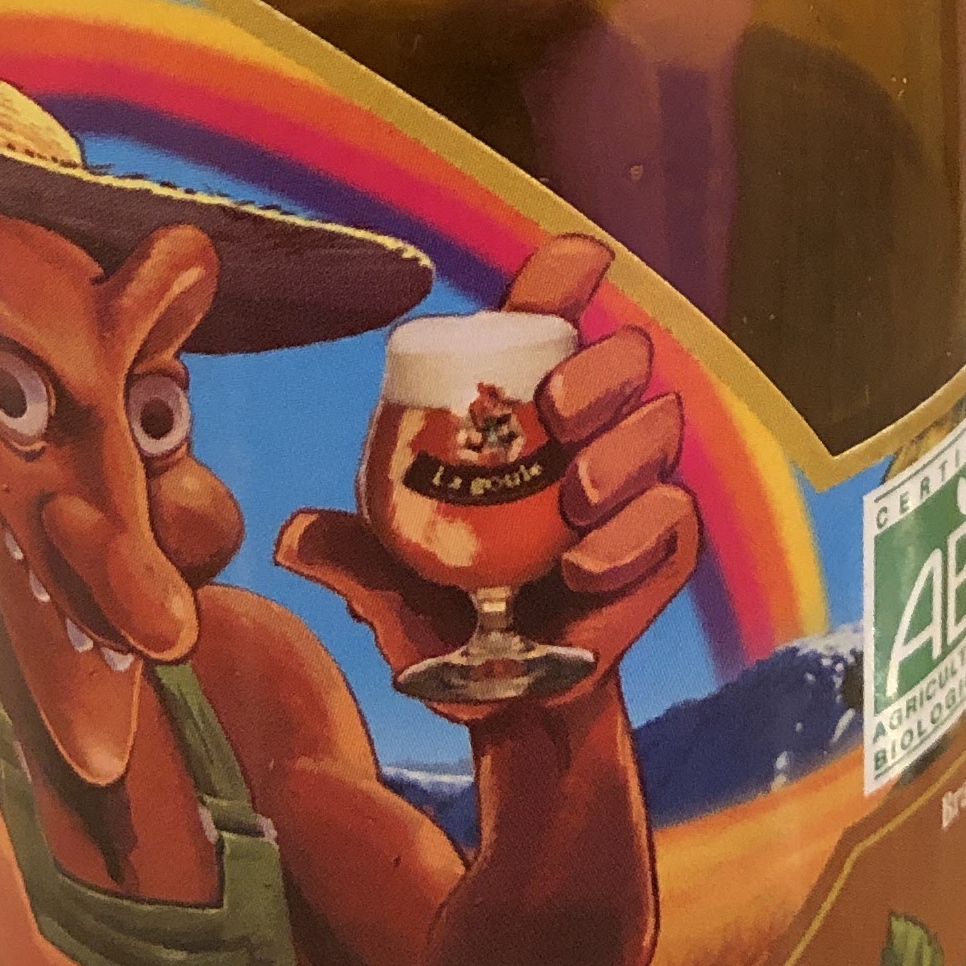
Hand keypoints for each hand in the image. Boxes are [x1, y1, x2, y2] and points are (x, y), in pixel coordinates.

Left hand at [279, 237, 700, 697]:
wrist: (507, 702)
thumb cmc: (444, 614)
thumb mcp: (387, 585)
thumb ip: (352, 557)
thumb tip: (292, 535)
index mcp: (519, 404)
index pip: (550, 318)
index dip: (567, 278)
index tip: (580, 262)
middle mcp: (588, 428)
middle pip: (626, 356)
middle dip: (601, 370)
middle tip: (557, 408)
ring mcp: (633, 485)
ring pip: (659, 429)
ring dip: (621, 453)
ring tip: (575, 499)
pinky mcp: (662, 548)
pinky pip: (674, 521)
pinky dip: (633, 539)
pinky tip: (586, 568)